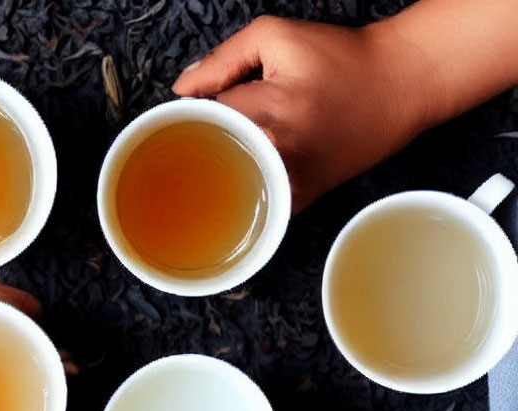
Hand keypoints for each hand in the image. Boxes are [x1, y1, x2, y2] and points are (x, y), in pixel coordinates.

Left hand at [172, 16, 429, 211]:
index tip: (215, 106)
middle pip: (216, 154)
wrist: (398, 87)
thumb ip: (223, 59)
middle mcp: (281, 151)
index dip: (205, 110)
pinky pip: (257, 203)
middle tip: (226, 127)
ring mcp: (292, 182)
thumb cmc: (336, 60)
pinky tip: (252, 172)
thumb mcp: (277, 37)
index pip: (208, 117)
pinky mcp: (301, 200)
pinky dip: (248, 188)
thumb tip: (182, 89)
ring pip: (233, 181)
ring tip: (237, 147)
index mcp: (273, 109)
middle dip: (214, 140)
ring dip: (227, 166)